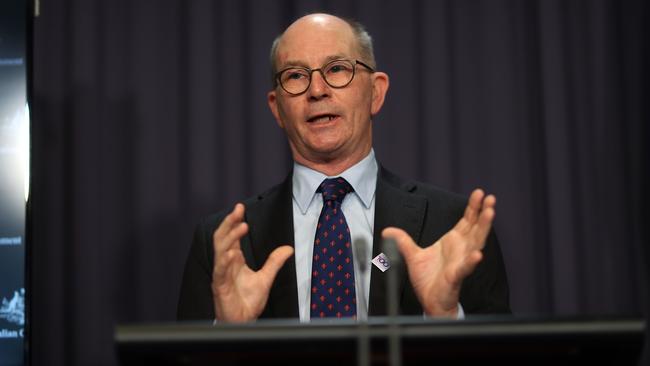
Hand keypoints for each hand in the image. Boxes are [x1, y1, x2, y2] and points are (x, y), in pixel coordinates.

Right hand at [211, 203, 293, 321]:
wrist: (243, 322)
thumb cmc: (248, 302)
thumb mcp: (265, 278)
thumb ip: (274, 262)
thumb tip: (288, 248)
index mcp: (234, 261)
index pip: (231, 236)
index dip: (234, 221)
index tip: (241, 207)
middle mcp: (225, 264)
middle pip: (222, 238)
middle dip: (229, 223)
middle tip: (238, 209)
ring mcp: (221, 275)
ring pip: (220, 251)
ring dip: (230, 238)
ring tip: (241, 226)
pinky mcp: (220, 287)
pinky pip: (220, 272)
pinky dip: (225, 262)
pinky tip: (232, 254)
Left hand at [382, 189, 494, 316]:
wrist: (430, 301)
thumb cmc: (428, 279)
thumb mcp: (412, 255)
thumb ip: (403, 241)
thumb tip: (388, 231)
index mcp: (453, 242)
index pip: (467, 220)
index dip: (473, 207)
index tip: (478, 193)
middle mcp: (461, 249)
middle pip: (476, 227)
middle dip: (483, 212)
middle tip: (490, 198)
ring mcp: (461, 261)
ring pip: (476, 242)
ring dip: (483, 228)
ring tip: (490, 213)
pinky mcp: (456, 276)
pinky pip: (465, 267)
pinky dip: (471, 261)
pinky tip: (477, 254)